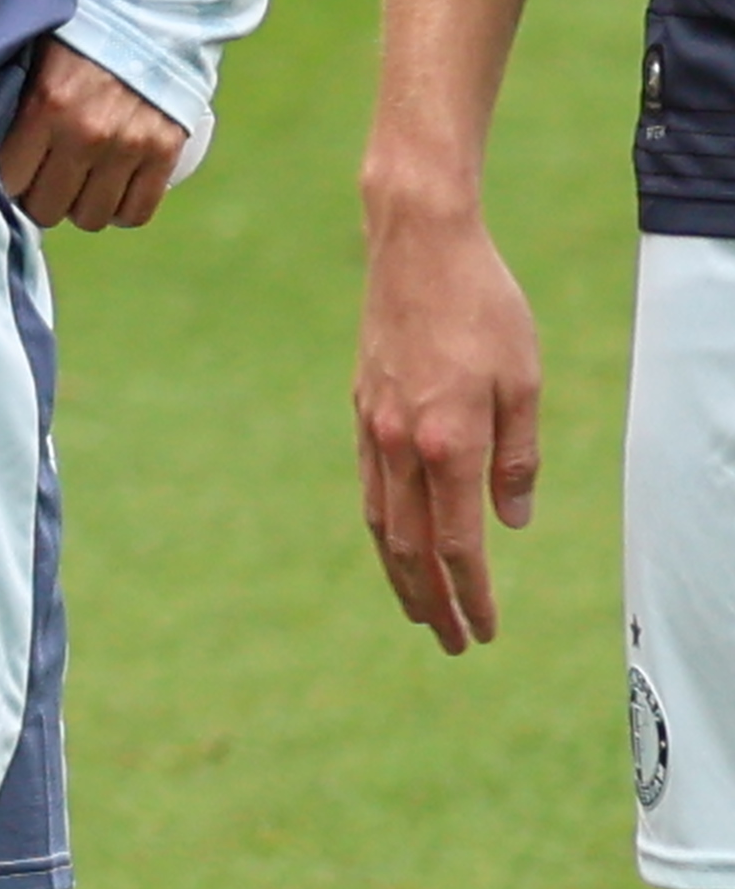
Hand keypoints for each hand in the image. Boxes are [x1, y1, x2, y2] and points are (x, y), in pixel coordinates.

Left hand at [0, 38, 183, 231]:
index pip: (12, 181)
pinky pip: (138, 212)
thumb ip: (12, 98)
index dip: (13, 179)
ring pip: (92, 218)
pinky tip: (113, 194)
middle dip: (42, 199)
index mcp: (42, 107)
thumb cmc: (78, 34)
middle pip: (49, 209)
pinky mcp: (164, 152)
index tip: (19, 170)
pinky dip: (123, 211)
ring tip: (81, 186)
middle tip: (48, 181)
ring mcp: (127, 146)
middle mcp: (84, 133)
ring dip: (82, 208)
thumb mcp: (32, 57)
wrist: (148, 12)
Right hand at [358, 192, 542, 651]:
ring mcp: (373, 426)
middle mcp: (401, 443)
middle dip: (433, 602)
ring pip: (381, 521)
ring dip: (400, 574)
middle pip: (411, 546)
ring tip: (420, 609)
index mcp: (448, 441)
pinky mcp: (361, 407)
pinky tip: (396, 540)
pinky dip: (383, 526)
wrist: (416, 245)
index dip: (473, 595)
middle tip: (453, 642)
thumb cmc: (484, 308)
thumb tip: (512, 521)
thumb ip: (518, 457)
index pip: (459, 544)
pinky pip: (368, 485)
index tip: (485, 631)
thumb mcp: (526, 383)